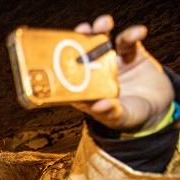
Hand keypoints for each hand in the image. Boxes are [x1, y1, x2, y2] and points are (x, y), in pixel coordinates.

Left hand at [71, 15, 173, 130]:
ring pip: (102, 41)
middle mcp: (94, 72)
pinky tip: (138, 34)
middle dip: (79, 39)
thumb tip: (99, 106)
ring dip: (101, 29)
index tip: (61, 53)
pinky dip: (132, 35)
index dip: (62, 61)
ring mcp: (111, 61)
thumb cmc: (129, 116)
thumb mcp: (119, 118)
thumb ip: (110, 112)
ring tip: (104, 24)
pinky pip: (128, 41)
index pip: (67, 73)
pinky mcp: (130, 54)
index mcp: (84, 88)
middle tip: (82, 30)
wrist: (155, 108)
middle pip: (81, 51)